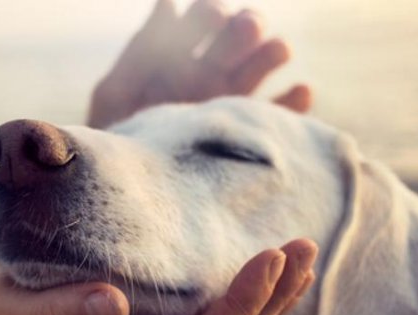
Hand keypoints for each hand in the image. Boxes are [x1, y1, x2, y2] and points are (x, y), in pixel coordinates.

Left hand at [88, 0, 311, 128]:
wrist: (129, 193)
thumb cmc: (116, 142)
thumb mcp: (117, 96)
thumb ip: (140, 53)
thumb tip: (168, 4)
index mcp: (178, 57)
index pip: (203, 21)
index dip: (210, 15)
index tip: (214, 16)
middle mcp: (210, 75)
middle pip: (238, 38)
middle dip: (246, 27)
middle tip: (248, 28)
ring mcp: (232, 104)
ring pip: (261, 68)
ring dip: (272, 53)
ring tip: (278, 50)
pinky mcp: (250, 135)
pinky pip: (281, 116)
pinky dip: (294, 103)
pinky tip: (300, 91)